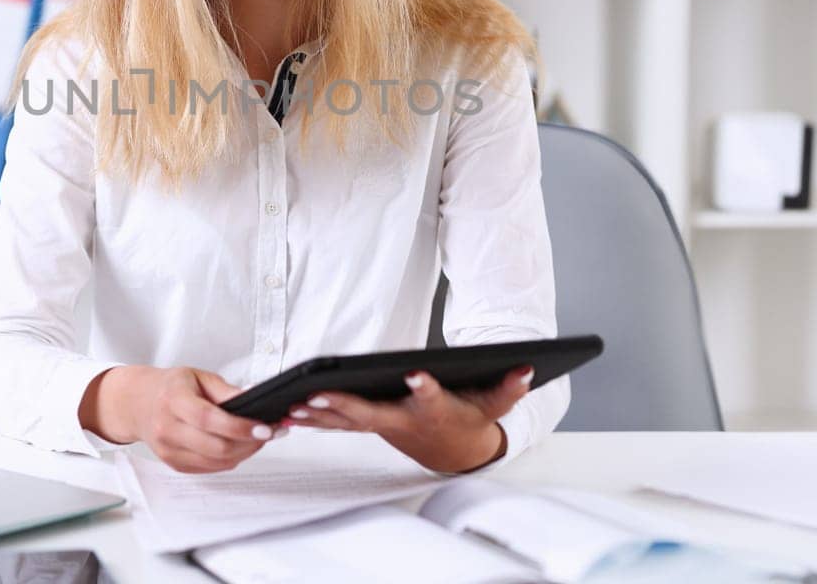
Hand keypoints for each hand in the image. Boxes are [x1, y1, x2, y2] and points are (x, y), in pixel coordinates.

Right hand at [81, 365, 284, 473]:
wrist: (139, 404)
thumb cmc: (172, 387)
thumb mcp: (198, 377)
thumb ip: (226, 391)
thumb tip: (254, 400)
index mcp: (173, 400)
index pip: (209, 419)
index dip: (239, 427)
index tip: (265, 428)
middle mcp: (167, 429)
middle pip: (215, 447)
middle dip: (249, 443)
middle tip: (270, 432)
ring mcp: (169, 450)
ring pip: (216, 462)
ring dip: (244, 453)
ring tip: (259, 438)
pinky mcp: (174, 464)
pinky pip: (210, 468)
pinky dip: (231, 459)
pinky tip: (241, 446)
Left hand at [282, 366, 534, 473]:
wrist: (455, 451)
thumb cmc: (471, 418)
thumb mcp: (495, 404)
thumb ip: (509, 387)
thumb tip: (527, 366)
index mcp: (435, 411)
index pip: (432, 398)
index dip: (425, 387)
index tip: (417, 374)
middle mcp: (405, 421)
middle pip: (373, 414)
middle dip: (346, 404)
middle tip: (320, 392)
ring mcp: (383, 426)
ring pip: (347, 422)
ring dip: (320, 415)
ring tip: (293, 403)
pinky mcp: (368, 425)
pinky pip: (337, 424)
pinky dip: (314, 419)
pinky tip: (289, 410)